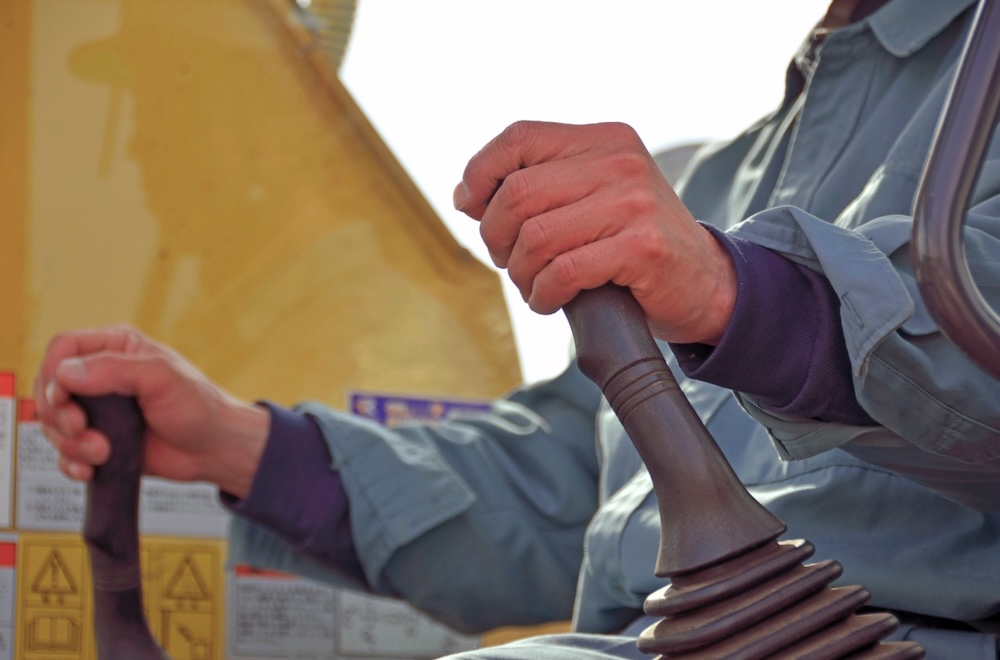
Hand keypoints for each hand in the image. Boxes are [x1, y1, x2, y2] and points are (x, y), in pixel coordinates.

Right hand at [33, 325, 268, 497]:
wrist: (215, 448)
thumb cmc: (198, 406)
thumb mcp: (161, 378)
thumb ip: (115, 370)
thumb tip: (66, 373)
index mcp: (117, 348)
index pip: (63, 348)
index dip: (53, 373)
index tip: (63, 397)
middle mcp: (102, 376)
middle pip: (49, 388)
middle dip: (58, 413)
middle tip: (81, 427)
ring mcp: (99, 411)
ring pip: (53, 424)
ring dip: (69, 443)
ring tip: (103, 452)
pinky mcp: (99, 441)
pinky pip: (65, 453)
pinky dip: (71, 463)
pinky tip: (90, 469)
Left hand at [454, 121, 735, 343]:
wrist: (705, 283)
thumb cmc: (634, 245)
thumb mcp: (592, 198)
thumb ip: (538, 188)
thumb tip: (466, 196)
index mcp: (603, 140)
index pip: (519, 137)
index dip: (480, 172)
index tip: (472, 207)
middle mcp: (620, 161)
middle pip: (517, 193)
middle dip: (497, 237)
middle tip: (511, 262)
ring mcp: (634, 202)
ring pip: (535, 237)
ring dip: (521, 274)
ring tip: (535, 285)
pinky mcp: (642, 247)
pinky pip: (563, 272)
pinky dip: (543, 295)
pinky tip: (552, 301)